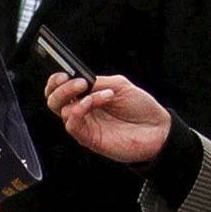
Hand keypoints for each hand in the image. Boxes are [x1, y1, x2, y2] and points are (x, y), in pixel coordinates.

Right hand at [44, 71, 171, 164]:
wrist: (156, 129)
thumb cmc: (139, 107)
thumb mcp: (118, 85)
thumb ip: (96, 82)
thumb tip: (77, 80)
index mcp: (86, 95)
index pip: (59, 88)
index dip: (55, 80)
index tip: (64, 73)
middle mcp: (82, 110)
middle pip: (53, 99)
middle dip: (60, 87)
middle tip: (78, 82)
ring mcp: (85, 124)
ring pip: (61, 110)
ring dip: (75, 96)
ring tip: (96, 91)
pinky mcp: (88, 138)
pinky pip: (72, 125)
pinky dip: (78, 110)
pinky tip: (91, 102)